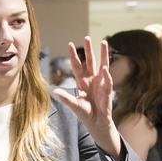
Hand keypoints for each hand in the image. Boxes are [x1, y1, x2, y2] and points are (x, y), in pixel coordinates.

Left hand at [54, 37, 120, 154]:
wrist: (97, 123)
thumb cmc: (86, 113)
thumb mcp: (74, 105)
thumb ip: (66, 98)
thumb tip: (54, 91)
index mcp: (81, 82)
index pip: (77, 66)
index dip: (74, 56)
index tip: (70, 44)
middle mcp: (91, 80)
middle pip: (90, 61)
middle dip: (89, 50)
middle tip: (87, 37)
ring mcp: (100, 84)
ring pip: (102, 65)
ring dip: (103, 55)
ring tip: (104, 42)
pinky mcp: (107, 91)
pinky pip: (107, 82)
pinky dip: (106, 77)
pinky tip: (105, 70)